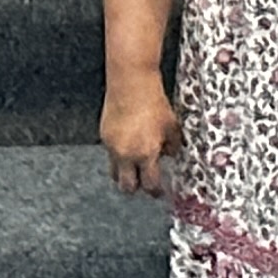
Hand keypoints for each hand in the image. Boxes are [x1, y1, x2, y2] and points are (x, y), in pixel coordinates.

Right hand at [100, 72, 181, 195]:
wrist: (131, 84)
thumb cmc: (153, 102)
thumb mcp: (172, 125)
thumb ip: (173, 145)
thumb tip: (172, 155)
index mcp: (146, 154)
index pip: (150, 184)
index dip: (156, 191)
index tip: (160, 192)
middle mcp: (126, 155)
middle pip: (126, 186)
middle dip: (136, 189)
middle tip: (145, 185)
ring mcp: (112, 147)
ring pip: (115, 172)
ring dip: (124, 174)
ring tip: (135, 167)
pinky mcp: (104, 137)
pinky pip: (111, 154)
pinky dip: (119, 155)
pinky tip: (129, 144)